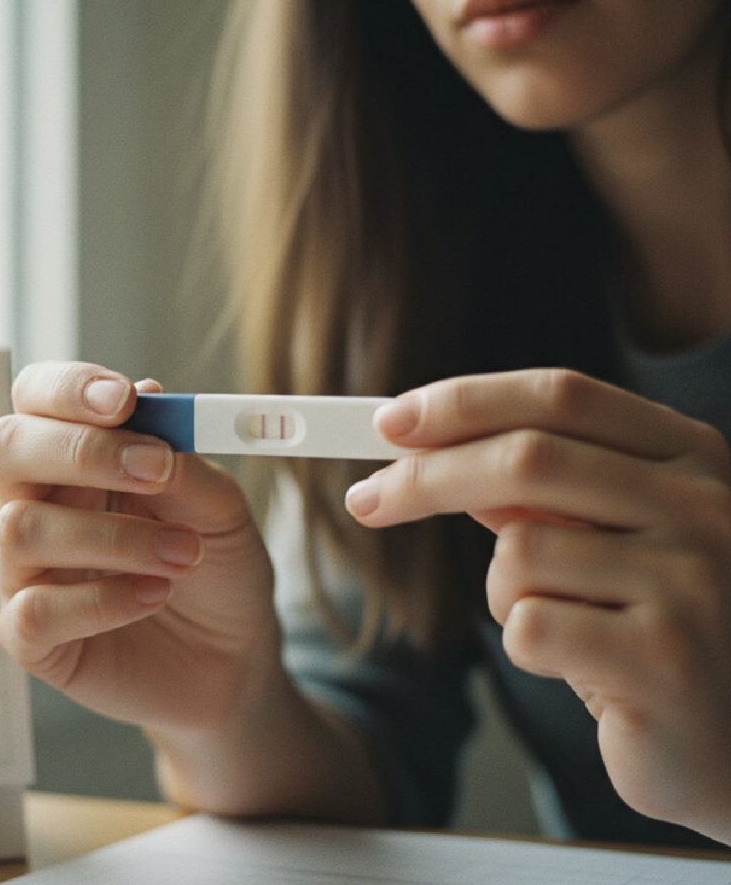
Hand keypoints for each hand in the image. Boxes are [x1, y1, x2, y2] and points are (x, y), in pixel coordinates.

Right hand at [0, 361, 279, 734]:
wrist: (236, 657)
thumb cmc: (219, 568)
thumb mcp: (222, 506)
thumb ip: (183, 460)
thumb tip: (147, 401)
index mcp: (79, 457)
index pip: (37, 398)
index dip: (67, 389)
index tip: (124, 399)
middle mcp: (41, 503)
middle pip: (5, 449)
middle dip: (79, 450)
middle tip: (156, 469)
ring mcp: (29, 571)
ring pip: (20, 529)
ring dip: (114, 536)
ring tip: (185, 553)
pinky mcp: (33, 640)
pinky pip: (34, 611)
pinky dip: (102, 601)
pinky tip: (154, 596)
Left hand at [345, 368, 730, 842]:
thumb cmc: (653, 626)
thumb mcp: (605, 536)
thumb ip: (539, 485)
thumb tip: (430, 444)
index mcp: (689, 457)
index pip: (559, 396)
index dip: (466, 401)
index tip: (392, 421)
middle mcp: (704, 506)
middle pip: (526, 459)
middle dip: (426, 477)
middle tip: (366, 499)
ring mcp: (694, 582)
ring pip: (519, 551)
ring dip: (503, 592)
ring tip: (560, 625)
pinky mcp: (666, 660)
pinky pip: (530, 626)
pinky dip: (527, 645)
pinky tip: (579, 666)